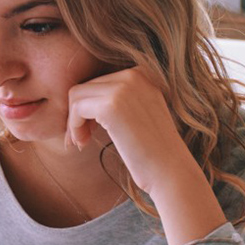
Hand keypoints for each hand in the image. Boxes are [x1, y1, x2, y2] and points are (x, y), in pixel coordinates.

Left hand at [66, 67, 183, 192]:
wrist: (170, 170)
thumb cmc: (153, 150)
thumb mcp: (139, 112)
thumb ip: (117, 99)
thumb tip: (79, 98)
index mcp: (143, 73)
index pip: (100, 81)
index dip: (89, 107)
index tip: (89, 130)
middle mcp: (134, 74)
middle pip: (86, 87)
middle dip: (78, 114)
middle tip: (81, 140)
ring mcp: (123, 88)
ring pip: (77, 95)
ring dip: (74, 121)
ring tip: (81, 143)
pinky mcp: (110, 105)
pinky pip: (76, 108)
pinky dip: (73, 127)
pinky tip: (83, 143)